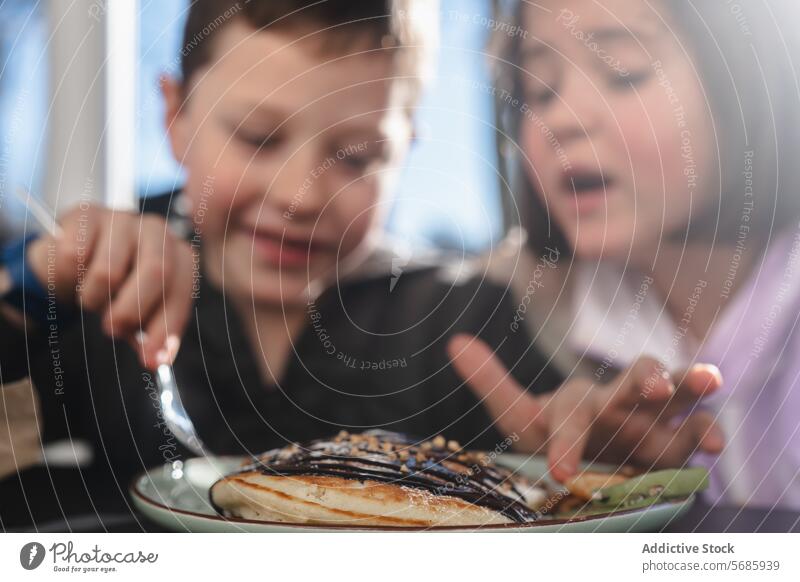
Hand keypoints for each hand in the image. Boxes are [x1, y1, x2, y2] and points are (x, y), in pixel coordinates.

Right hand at [26, 204, 193, 368]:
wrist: (74, 256)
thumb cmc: (117, 287)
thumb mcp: (138, 310)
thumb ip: (149, 335)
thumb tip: (155, 360)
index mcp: (180, 256)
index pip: (181, 292)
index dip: (166, 327)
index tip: (151, 358)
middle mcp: (158, 232)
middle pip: (155, 272)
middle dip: (130, 311)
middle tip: (111, 328)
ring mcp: (124, 219)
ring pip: (109, 271)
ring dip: (94, 298)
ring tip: (93, 297)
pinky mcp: (87, 214)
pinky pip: (74, 257)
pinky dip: (69, 277)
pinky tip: (75, 273)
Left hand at [447, 334, 724, 482]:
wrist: (587, 453)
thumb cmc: (554, 435)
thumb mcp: (521, 419)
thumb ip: (492, 384)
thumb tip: (454, 341)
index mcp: (580, 401)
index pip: (572, 414)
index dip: (567, 443)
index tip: (562, 472)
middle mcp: (619, 403)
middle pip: (635, 380)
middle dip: (645, 380)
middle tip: (651, 388)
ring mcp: (652, 418)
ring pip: (677, 392)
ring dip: (692, 383)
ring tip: (708, 380)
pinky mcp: (677, 439)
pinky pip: (698, 427)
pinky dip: (708, 430)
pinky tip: (715, 446)